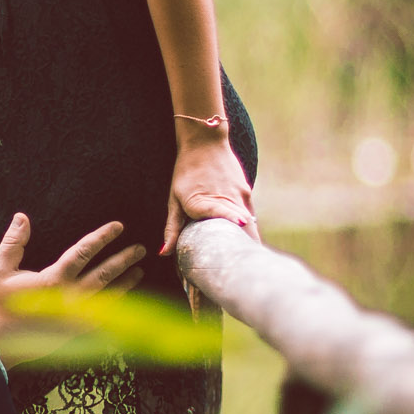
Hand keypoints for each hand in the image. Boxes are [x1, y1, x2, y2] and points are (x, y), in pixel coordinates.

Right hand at [0, 214, 147, 359]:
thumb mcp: (0, 269)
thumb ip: (13, 242)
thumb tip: (22, 216)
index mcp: (53, 279)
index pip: (84, 252)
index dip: (102, 237)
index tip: (118, 227)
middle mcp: (70, 298)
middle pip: (104, 273)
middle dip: (123, 259)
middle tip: (140, 248)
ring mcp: (76, 317)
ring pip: (108, 296)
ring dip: (125, 282)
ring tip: (139, 271)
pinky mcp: (76, 332)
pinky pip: (103, 318)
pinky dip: (116, 308)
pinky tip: (124, 299)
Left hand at [163, 133, 258, 255]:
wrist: (206, 140)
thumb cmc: (186, 171)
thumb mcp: (174, 199)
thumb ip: (172, 228)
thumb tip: (164, 253)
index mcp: (205, 203)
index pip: (224, 223)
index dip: (235, 239)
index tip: (242, 255)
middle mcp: (227, 199)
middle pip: (243, 231)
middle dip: (245, 251)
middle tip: (245, 272)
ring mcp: (240, 194)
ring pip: (249, 224)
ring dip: (248, 241)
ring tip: (249, 262)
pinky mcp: (246, 191)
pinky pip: (249, 214)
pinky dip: (247, 227)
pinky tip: (245, 240)